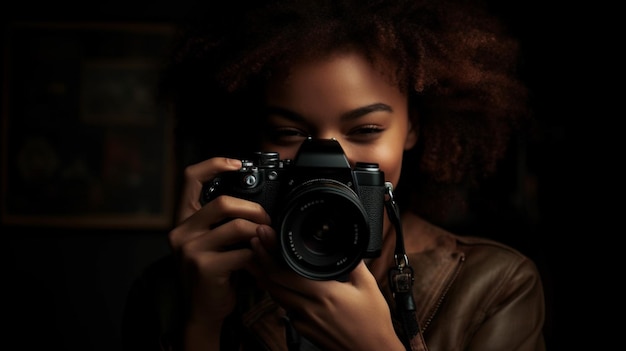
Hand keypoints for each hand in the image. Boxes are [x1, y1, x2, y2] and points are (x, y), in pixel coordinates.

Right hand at [169, 157, 270, 324]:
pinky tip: (261, 260)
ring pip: (236, 226)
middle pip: (222, 202)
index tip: (237, 163)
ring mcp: (190, 249)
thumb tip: (257, 205)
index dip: (214, 164)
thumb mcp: (213, 242)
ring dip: (260, 231)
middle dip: (253, 208)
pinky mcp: (205, 267)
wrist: (203, 312)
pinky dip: (259, 254)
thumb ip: (224, 222)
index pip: (190, 178)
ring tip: (267, 240)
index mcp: (183, 220)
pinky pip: (243, 251)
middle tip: (267, 219)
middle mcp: (181, 231)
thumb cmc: (213, 274)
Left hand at [248, 225, 404, 350]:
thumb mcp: (369, 287)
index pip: (285, 272)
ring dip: (264, 277)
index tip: (263, 237)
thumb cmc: (373, 324)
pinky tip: (278, 286)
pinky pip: (286, 309)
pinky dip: (279, 294)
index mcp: (324, 293)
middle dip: (259, 261)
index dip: (269, 253)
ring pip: (276, 296)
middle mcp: (309, 308)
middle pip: (272, 283)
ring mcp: (304, 321)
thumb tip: (349, 247)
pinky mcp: (304, 331)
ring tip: (257, 260)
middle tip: (254, 243)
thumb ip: (355, 265)